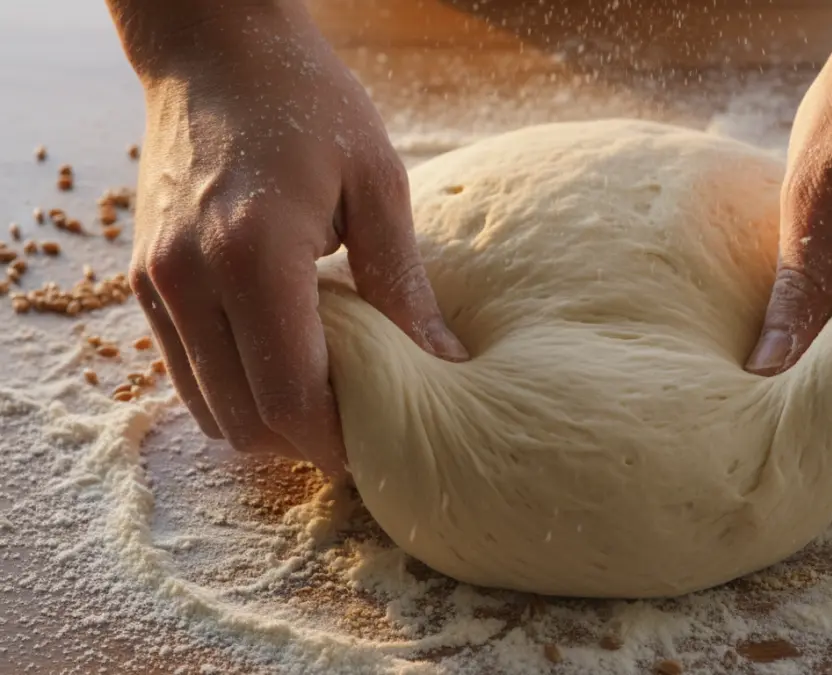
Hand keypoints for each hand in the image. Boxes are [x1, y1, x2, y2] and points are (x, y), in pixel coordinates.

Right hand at [125, 5, 466, 473]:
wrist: (216, 50)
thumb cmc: (308, 101)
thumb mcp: (376, 181)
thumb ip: (402, 282)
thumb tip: (445, 361)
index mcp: (253, 255)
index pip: (289, 394)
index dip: (335, 440)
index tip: (381, 447)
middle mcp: (189, 279)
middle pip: (244, 418)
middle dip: (305, 442)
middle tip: (362, 431)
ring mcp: (157, 283)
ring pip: (208, 406)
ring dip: (266, 423)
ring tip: (325, 404)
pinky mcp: (143, 280)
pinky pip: (184, 370)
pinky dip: (232, 391)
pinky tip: (281, 367)